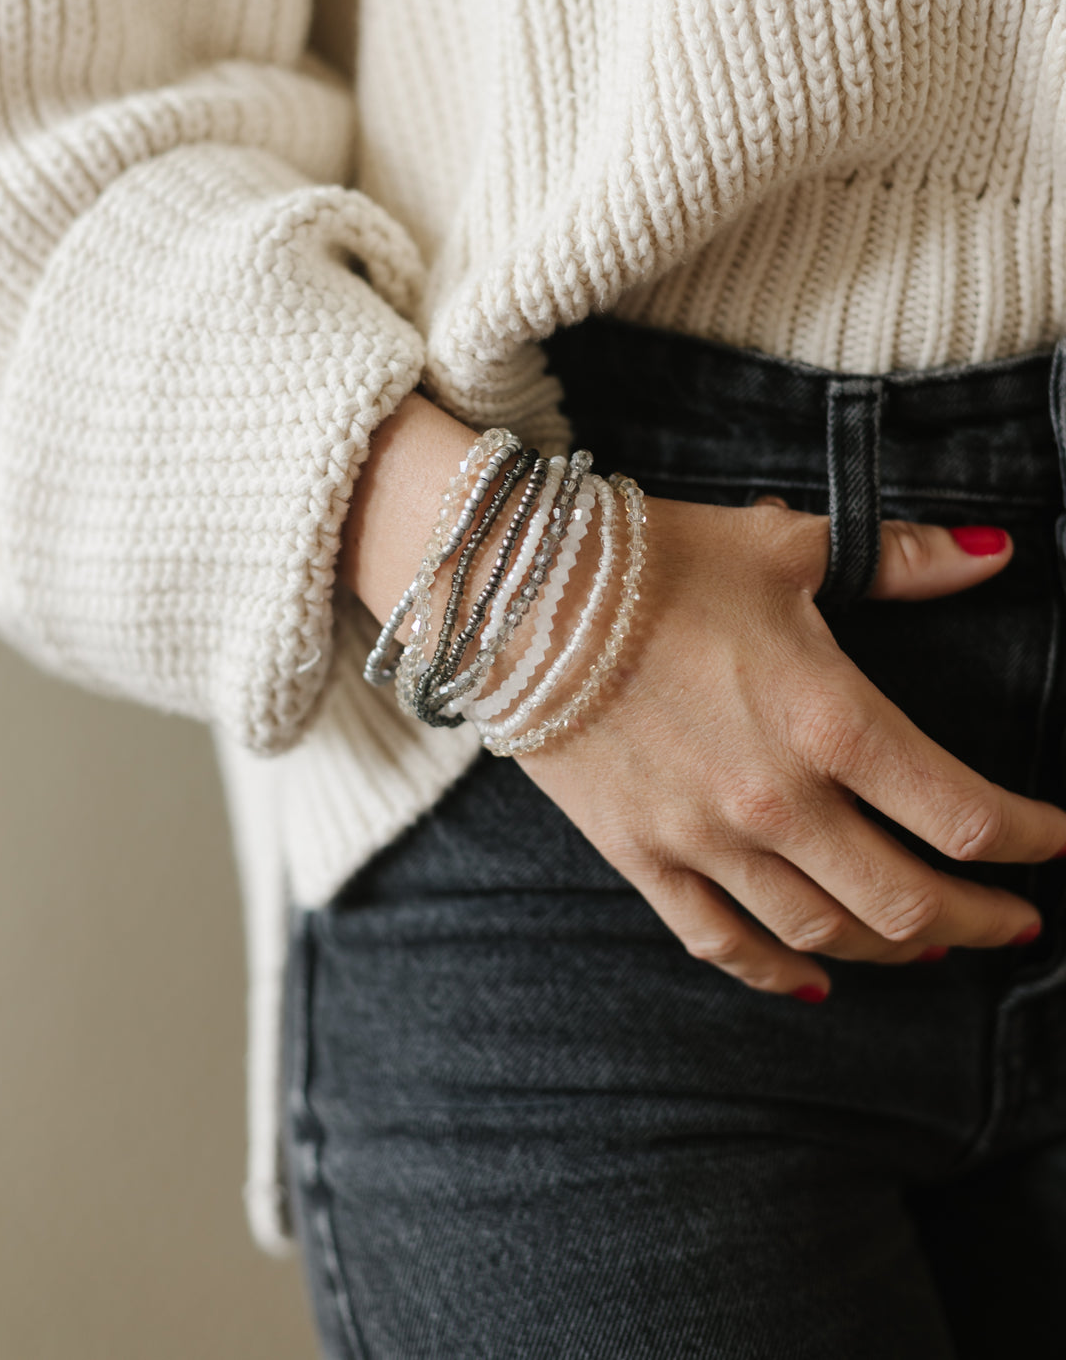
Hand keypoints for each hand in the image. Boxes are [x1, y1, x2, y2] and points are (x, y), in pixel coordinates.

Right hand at [516, 495, 1065, 999]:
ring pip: (823, 932)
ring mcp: (705, 840)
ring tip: (931, 945)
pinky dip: (773, 973)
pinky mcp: (642, 857)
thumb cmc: (658, 559)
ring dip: (892, 949)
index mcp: (829, 720)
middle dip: (978, 919)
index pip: (962, 814)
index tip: (1054, 841)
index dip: (1029, 839)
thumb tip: (996, 553)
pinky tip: (809, 984)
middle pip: (907, 900)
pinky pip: (719, 941)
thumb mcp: (787, 545)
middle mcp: (777, 800)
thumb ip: (902, 558)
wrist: (518, 593)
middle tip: (1015, 923)